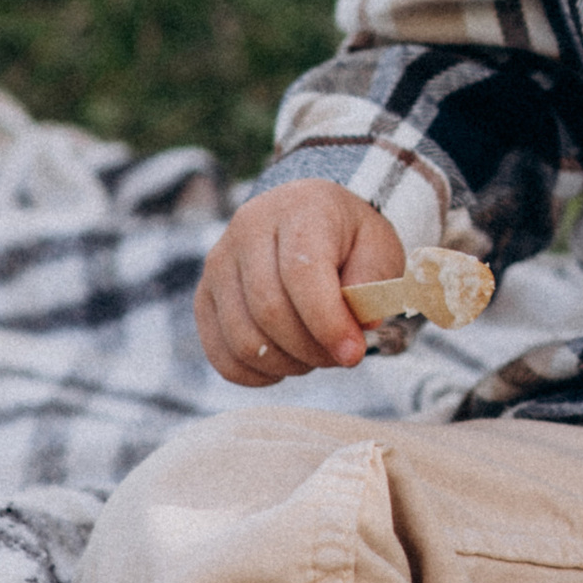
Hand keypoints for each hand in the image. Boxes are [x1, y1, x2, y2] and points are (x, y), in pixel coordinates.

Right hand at [196, 181, 404, 386]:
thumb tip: (358, 326)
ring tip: (313, 355)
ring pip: (243, 338)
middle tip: (339, 355)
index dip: (328, 322)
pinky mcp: (204, 295)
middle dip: (311, 349)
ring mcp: (219, 263)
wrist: (306, 219)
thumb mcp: (379, 247)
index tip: (353, 353)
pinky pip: (220, 353)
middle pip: (269, 310)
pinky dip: (254, 373)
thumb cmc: (346, 238)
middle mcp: (248, 230)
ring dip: (285, 363)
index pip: (302, 273)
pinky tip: (282, 365)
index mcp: (299, 209)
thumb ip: (374, 284)